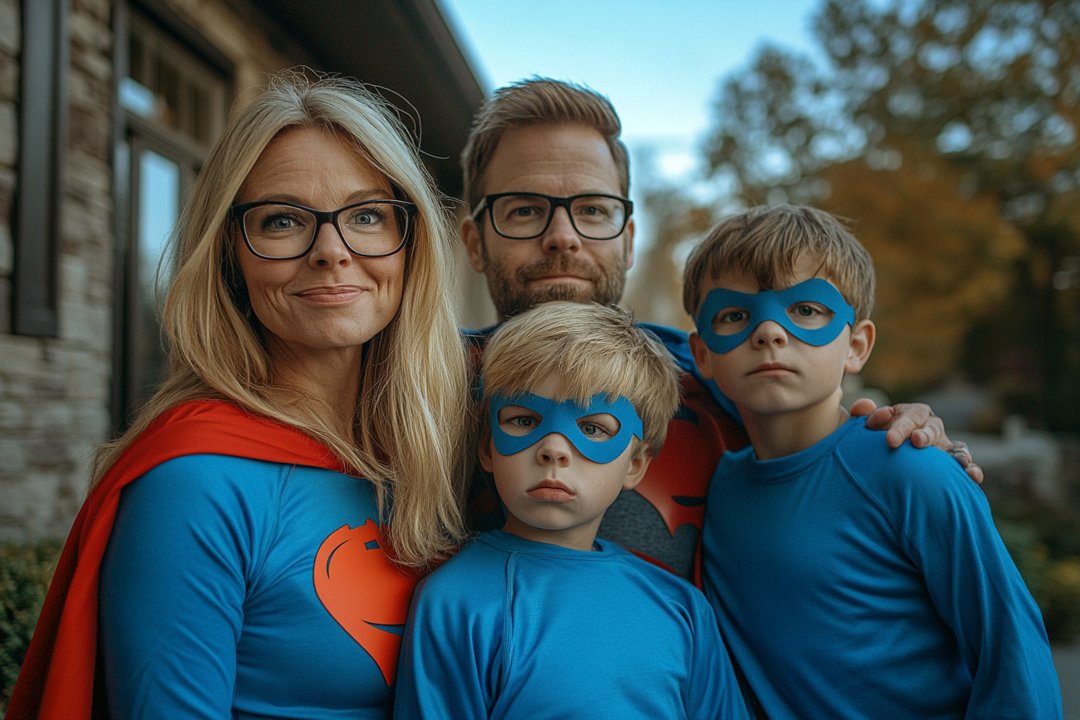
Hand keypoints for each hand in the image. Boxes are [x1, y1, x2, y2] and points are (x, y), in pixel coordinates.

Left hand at [850, 399, 984, 483]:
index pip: (908, 416)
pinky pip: (966, 466)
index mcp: (912, 414)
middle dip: (924, 435)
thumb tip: (864, 406)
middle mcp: (932, 427)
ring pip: (952, 445)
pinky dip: (971, 470)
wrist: (889, 457)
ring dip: (955, 453)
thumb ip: (862, 413)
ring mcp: (945, 445)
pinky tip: (974, 477)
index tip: (890, 440)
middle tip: (915, 442)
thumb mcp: (869, 425)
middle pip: (931, 429)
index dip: (900, 426)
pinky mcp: (953, 462)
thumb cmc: (878, 437)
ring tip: (959, 461)